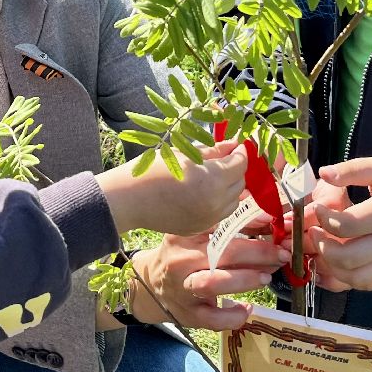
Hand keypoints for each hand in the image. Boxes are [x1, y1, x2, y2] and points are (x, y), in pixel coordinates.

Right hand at [97, 141, 247, 235]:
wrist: (130, 200)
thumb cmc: (154, 170)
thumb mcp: (184, 154)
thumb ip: (213, 150)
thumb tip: (234, 144)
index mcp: (213, 179)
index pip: (240, 164)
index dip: (241, 153)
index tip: (237, 146)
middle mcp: (216, 202)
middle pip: (240, 183)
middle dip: (236, 169)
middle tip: (226, 159)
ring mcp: (210, 218)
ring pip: (234, 201)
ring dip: (231, 187)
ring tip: (216, 176)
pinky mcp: (201, 227)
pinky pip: (221, 213)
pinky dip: (221, 202)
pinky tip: (207, 192)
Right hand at [124, 233, 287, 329]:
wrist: (150, 285)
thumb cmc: (183, 254)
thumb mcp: (196, 233)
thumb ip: (227, 224)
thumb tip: (266, 214)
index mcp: (184, 234)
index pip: (216, 222)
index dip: (247, 220)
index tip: (271, 221)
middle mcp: (181, 259)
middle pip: (219, 253)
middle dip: (256, 252)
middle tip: (281, 253)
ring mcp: (183, 288)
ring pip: (211, 283)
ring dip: (243, 280)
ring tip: (266, 277)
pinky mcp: (189, 314)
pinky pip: (211, 319)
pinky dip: (232, 317)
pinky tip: (247, 309)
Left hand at [306, 156, 371, 292]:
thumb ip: (352, 170)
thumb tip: (323, 172)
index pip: (346, 226)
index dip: (324, 219)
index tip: (318, 209)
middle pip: (347, 258)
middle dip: (322, 246)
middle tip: (314, 232)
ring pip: (355, 277)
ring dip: (331, 267)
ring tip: (322, 249)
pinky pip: (367, 284)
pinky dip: (347, 281)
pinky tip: (334, 267)